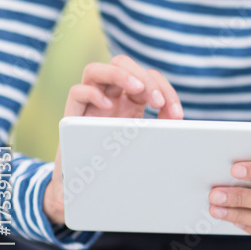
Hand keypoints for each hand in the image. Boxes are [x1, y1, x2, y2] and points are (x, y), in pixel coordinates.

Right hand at [45, 54, 184, 225]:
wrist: (87, 186)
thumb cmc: (119, 160)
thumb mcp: (146, 140)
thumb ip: (161, 127)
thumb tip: (178, 121)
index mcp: (129, 98)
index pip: (148, 77)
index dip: (165, 90)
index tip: (176, 114)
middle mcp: (108, 95)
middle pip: (122, 63)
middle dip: (144, 77)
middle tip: (157, 102)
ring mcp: (89, 104)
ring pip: (95, 70)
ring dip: (120, 75)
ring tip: (138, 90)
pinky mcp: (72, 117)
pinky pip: (76, 92)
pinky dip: (92, 93)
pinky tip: (108, 106)